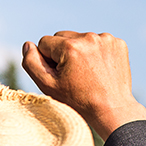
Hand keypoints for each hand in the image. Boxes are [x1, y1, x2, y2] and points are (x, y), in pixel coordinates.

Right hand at [21, 31, 145, 139]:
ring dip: (78, 51)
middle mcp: (89, 37)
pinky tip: (98, 68)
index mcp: (70, 46)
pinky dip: (94, 52)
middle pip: (62, 37)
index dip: (47, 60)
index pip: (44, 42)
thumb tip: (28, 44)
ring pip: (79, 38)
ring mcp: (106, 39)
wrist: (111, 108)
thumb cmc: (77, 99)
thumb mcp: (47, 85)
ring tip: (85, 72)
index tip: (59, 75)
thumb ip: (31, 63)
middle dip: (62, 53)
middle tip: (71, 74)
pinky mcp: (118, 43)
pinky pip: (97, 41)